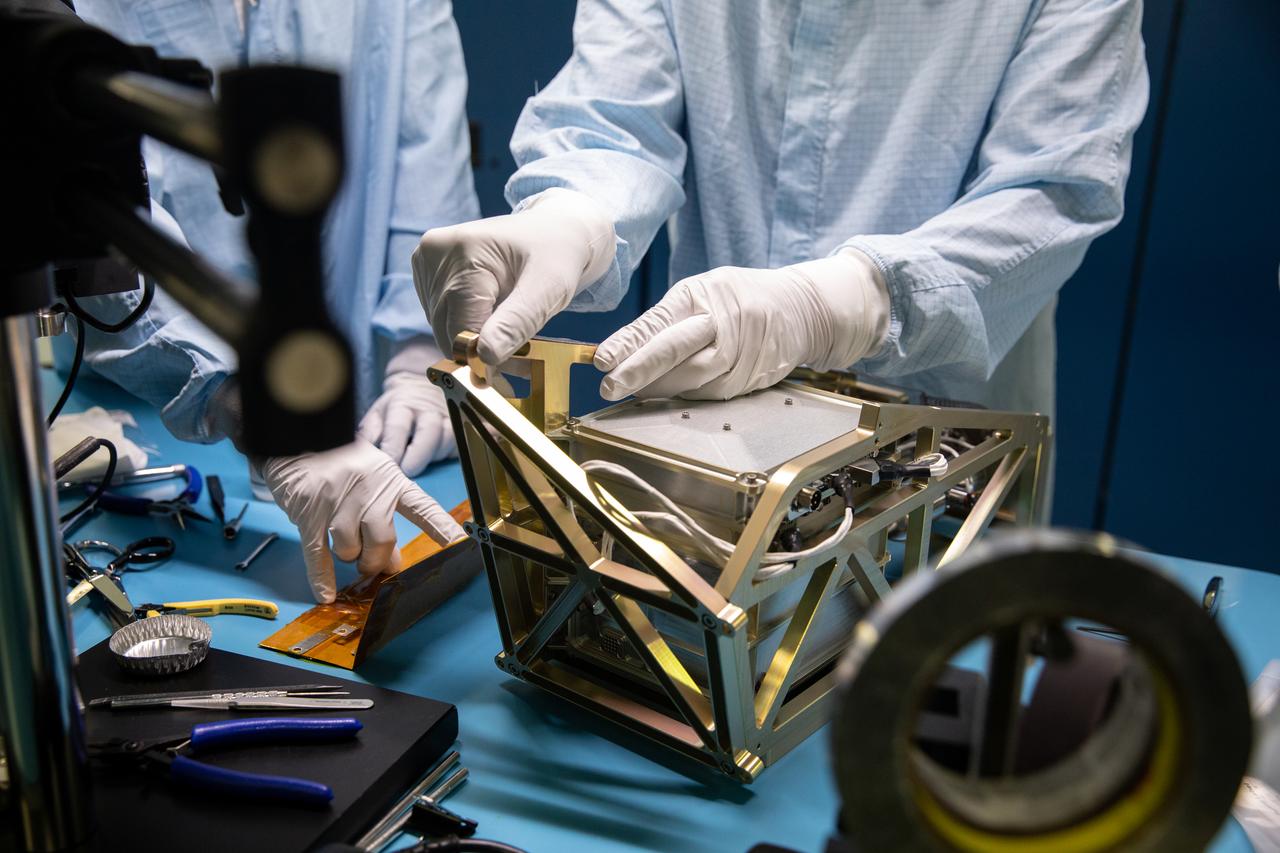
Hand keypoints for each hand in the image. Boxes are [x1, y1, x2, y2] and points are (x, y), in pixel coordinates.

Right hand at [261, 440, 464, 602]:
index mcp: (391, 481)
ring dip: (347, 555)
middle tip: (370, 564)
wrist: (301, 438)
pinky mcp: (309, 514)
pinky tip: (326, 593)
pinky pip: (318, 554)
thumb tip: (392, 562)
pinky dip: (322, 577)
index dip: (442, 528)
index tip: (461, 544)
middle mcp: (368, 491)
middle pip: (383, 540)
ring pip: (349, 549)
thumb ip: (385, 518)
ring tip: (343, 544)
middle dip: (377, 561)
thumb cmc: (343, 464)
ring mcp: (337, 503)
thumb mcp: (373, 481)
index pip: (423, 508)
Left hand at [359, 338, 453, 476]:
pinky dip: (460, 453)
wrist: (421, 388)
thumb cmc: (397, 408)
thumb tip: (360, 452)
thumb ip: (368, 433)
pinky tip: (450, 460)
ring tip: (424, 465)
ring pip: (449, 440)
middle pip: (430, 432)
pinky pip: (465, 443)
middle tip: (408, 472)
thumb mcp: (377, 415)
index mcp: (403, 406)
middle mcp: (428, 411)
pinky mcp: (463, 428)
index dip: (393, 448)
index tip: (388, 465)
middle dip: (419, 455)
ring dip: (436, 456)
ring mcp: (449, 419)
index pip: (398, 427)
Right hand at [412, 188, 614, 365]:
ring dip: (476, 344)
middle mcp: (435, 251)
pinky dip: (468, 329)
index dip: (485, 357)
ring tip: (513, 339)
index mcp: (464, 251)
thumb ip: (518, 322)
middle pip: (448, 330)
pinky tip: (495, 322)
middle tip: (520, 364)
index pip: (462, 326)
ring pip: (443, 328)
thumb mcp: (549, 288)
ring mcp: (426, 260)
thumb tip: (485, 356)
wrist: (552, 229)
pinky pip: (442, 317)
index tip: (514, 373)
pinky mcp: (427, 270)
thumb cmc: (555, 255)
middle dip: (482, 352)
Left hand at [595, 251, 889, 400]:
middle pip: (677, 350)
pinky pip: (710, 392)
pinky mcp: (751, 377)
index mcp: (705, 294)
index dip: (629, 343)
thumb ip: (666, 319)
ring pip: (693, 378)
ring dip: (659, 389)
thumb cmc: (741, 296)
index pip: (660, 322)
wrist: (803, 309)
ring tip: (634, 391)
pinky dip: (685, 395)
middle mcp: (724, 321)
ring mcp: (741, 351)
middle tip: (610, 386)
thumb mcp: (703, 291)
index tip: (602, 360)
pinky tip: (667, 394)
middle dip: (639, 371)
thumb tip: (622, 349)